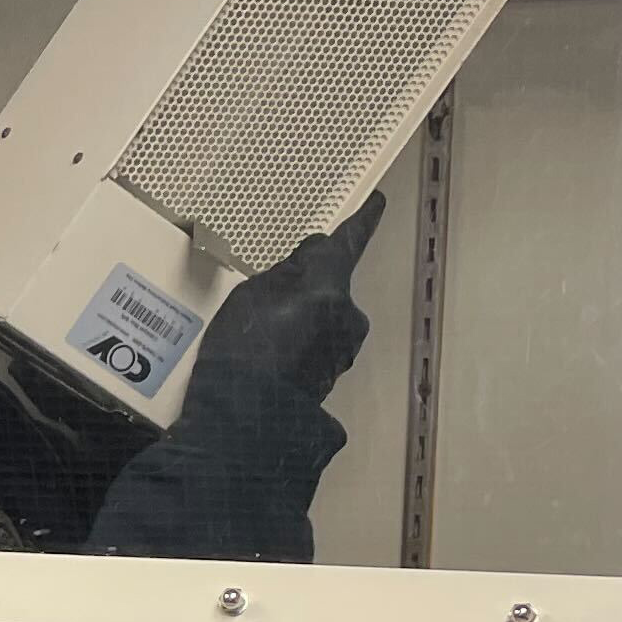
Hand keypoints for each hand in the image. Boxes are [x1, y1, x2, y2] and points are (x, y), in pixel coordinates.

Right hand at [189, 192, 384, 410]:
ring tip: (262, 333)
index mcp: (330, 287)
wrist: (245, 419)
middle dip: (308, 286)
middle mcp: (348, 316)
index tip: (378, 202)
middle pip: (331, 286)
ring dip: (304, 316)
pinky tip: (271, 354)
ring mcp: (343, 348)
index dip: (364, 219)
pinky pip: (320, 341)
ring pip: (325, 316)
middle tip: (268, 298)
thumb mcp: (251, 294)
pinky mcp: (333, 373)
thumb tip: (312, 256)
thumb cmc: (243, 350)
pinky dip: (302, 340)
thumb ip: (288, 270)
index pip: (351, 242)